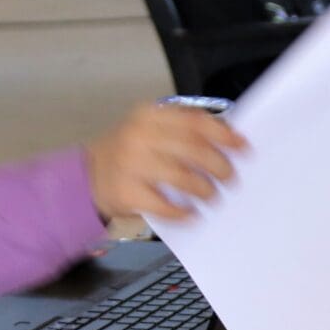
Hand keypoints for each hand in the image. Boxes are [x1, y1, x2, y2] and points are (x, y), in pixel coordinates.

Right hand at [85, 104, 247, 222]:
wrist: (86, 177)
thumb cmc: (129, 153)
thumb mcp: (151, 130)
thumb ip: (183, 130)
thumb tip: (229, 138)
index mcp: (149, 115)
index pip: (194, 121)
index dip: (223, 134)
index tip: (243, 147)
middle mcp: (139, 136)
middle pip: (192, 149)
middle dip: (219, 165)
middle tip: (230, 177)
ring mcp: (130, 165)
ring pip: (181, 177)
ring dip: (204, 189)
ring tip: (211, 196)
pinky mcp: (126, 193)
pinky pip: (164, 205)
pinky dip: (183, 212)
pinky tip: (191, 213)